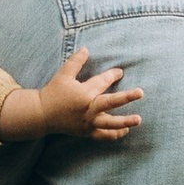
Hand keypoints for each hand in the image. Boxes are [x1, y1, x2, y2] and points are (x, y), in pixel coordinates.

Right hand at [1, 46, 140, 142]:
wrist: (42, 115)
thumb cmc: (53, 92)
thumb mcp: (63, 75)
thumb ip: (75, 62)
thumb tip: (86, 49)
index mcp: (83, 94)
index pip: (102, 82)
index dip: (112, 75)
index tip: (120, 72)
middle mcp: (88, 109)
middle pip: (110, 102)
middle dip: (126, 97)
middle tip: (140, 93)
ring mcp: (88, 123)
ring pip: (109, 123)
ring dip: (125, 121)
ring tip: (138, 120)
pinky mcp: (87, 132)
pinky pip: (103, 135)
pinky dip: (114, 135)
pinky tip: (125, 131)